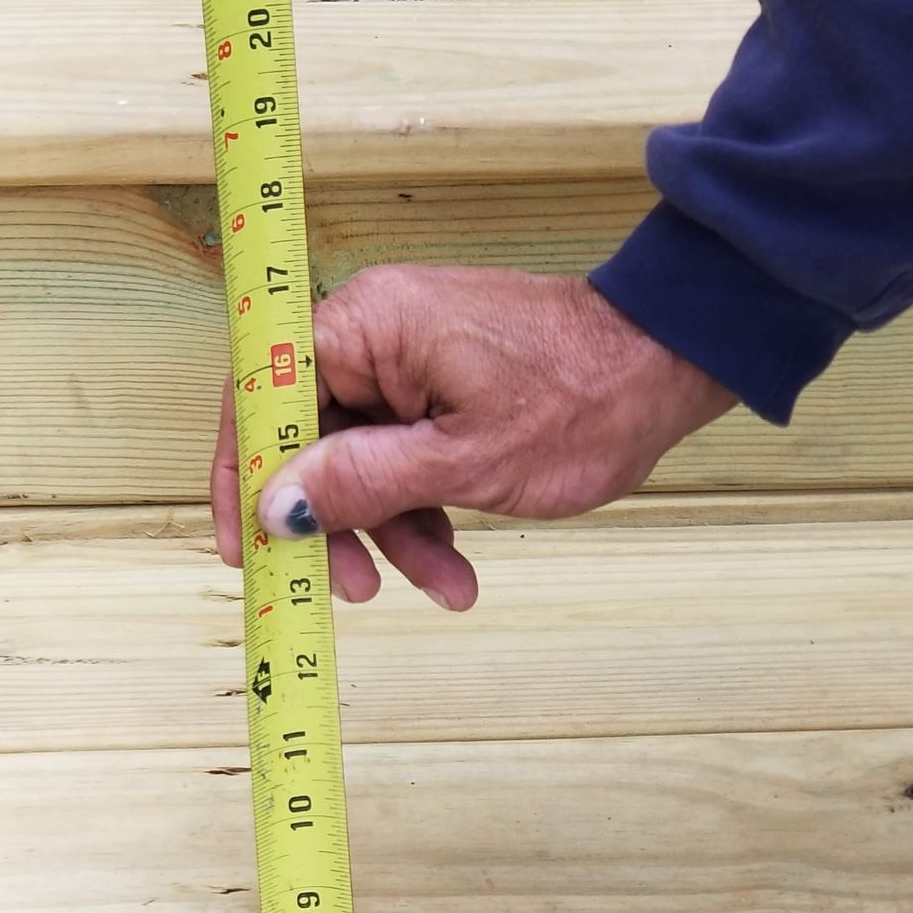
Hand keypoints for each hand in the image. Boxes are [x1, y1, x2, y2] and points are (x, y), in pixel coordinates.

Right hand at [211, 265, 734, 607]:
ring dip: (394, 530)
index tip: (244, 546)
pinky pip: (404, 457)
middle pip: (311, 437)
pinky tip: (455, 564)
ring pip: (362, 460)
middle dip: (338, 522)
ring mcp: (409, 360)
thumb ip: (363, 484)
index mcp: (366, 325)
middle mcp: (376, 332)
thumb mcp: (466, 461)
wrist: (668, 365)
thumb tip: (278, 508)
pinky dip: (424, 511)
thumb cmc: (583, 396)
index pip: (262, 394)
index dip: (245, 474)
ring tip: (444, 584)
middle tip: (353, 587)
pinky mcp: (440, 387)